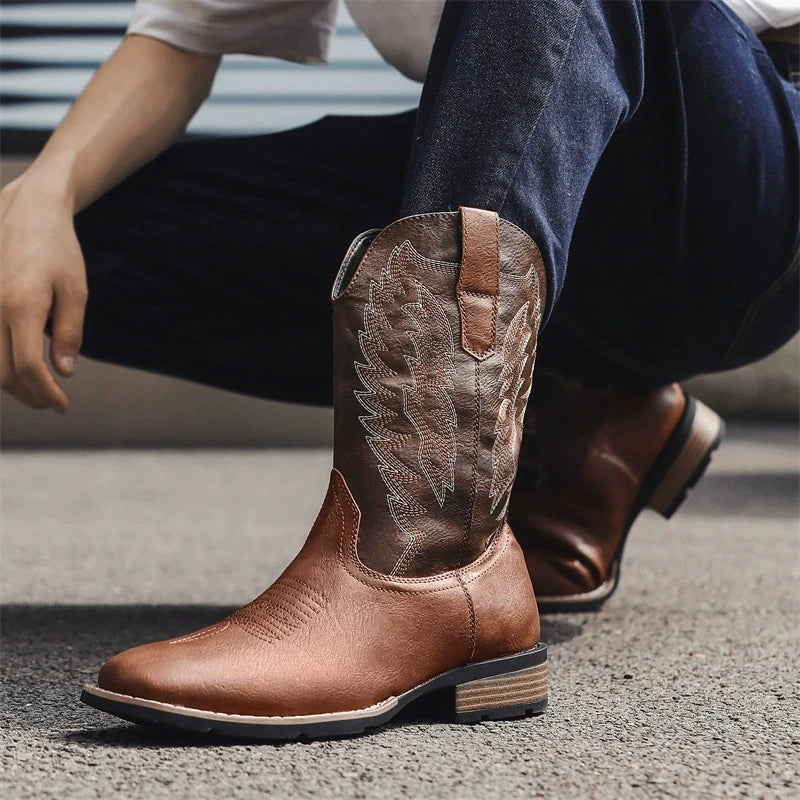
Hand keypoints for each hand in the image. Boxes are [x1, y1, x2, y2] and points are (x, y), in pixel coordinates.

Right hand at [0, 179, 87, 412]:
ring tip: (39, 388)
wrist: (27, 212)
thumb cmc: (57, 249)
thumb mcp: (76, 290)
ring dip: (11, 384)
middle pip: (1, 373)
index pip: (27, 366)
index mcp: (21, 306)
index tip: (63, 405)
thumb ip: (70, 332)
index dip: (46, 393)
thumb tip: (64, 372)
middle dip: (28, 395)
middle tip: (52, 402)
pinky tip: (18, 368)